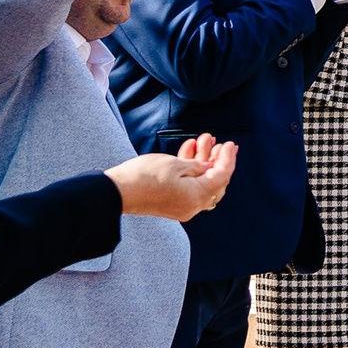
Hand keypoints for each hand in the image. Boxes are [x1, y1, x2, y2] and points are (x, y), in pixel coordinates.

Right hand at [108, 133, 237, 220]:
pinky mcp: (171, 204)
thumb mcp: (175, 165)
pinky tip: (188, 151)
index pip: (222, 177)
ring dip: (202, 162)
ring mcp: (182, 206)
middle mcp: (192, 206)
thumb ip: (197, 166)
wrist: (117, 191)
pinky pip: (188, 187)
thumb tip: (209, 168)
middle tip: (219, 143)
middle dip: (217, 160)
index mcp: (197, 197)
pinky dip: (190, 171)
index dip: (228, 158)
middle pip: (214, 182)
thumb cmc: (144, 176)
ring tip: (202, 141)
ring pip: (200, 183)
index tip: (230, 144)